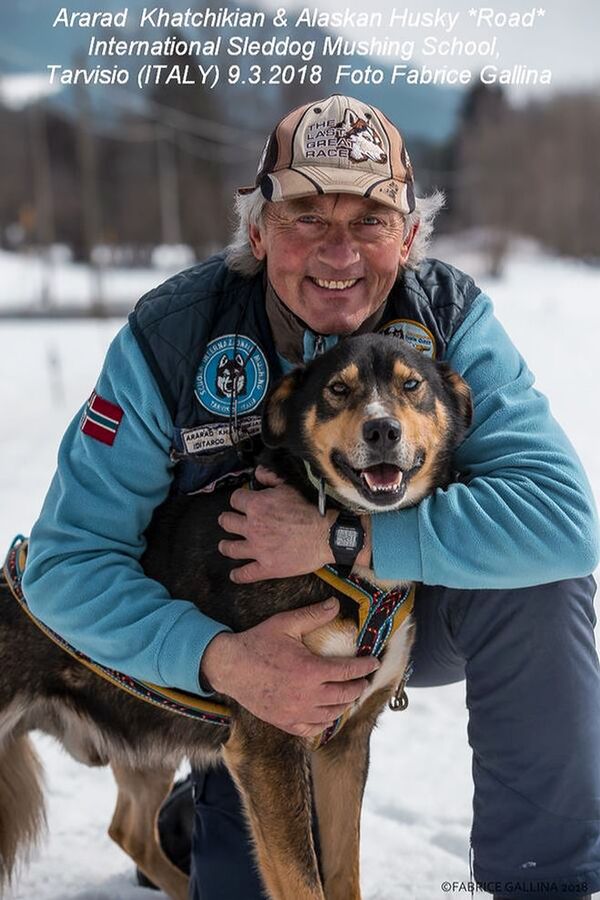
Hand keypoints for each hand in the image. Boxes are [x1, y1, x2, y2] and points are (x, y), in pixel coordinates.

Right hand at [200, 598, 379, 737]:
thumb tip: (336, 604)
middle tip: (364, 680)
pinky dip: (325, 723)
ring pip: (332, 714)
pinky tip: (329, 715)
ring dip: (345, 705)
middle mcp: (306, 695)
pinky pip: (313, 729)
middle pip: (345, 695)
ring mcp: (296, 712)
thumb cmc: (257, 643)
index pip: (348, 672)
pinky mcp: (285, 722)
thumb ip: (313, 615)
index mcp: (310, 670)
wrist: (229, 667)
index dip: (364, 667)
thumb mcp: (285, 624)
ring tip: (350, 695)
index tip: (374, 663)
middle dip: (358, 687)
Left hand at [218, 465, 370, 582]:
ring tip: (225, 546)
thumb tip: (257, 473)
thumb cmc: (311, 510)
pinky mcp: (267, 567)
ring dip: (225, 546)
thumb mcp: (290, 487)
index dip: (238, 500)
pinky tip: (235, 574)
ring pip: (230, 548)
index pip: (235, 499)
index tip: (240, 502)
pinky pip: (246, 573)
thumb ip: (270, 478)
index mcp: (257, 506)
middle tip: (228, 521)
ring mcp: (258, 549)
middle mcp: (252, 527)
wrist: (327, 535)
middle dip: (226, 520)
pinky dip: (238, 575)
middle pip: (227, 522)